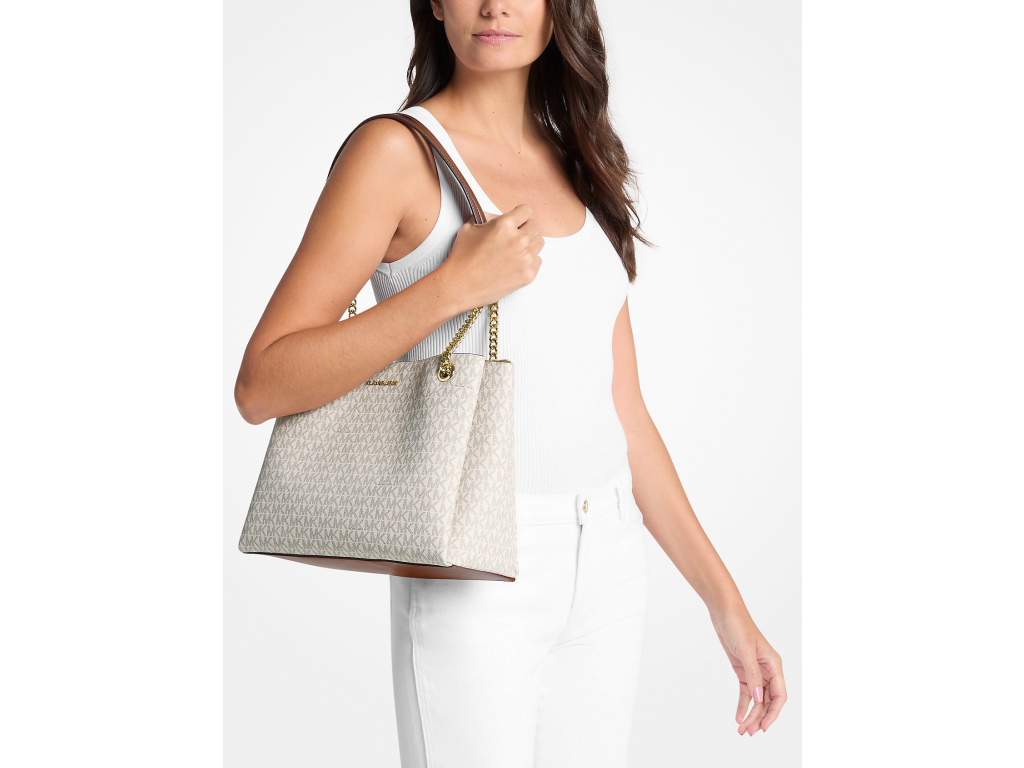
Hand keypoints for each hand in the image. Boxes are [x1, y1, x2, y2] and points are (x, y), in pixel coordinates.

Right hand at [440, 204, 543, 311]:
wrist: (459, 286)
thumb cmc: (462, 259)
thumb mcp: (469, 228)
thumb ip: (487, 218)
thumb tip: (497, 217)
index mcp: (504, 225)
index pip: (526, 211)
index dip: (520, 214)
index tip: (517, 219)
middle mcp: (518, 241)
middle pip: (535, 226)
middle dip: (525, 228)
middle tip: (514, 235)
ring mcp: (524, 259)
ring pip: (539, 243)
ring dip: (529, 243)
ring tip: (515, 249)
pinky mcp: (527, 275)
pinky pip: (538, 261)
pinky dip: (530, 260)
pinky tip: (515, 263)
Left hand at [711, 607, 786, 734]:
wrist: (724, 612)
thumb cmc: (738, 626)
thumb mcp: (746, 651)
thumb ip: (753, 675)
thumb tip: (759, 698)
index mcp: (774, 664)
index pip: (779, 695)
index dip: (774, 713)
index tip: (764, 727)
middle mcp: (767, 669)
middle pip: (768, 701)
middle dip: (760, 718)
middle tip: (749, 732)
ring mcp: (755, 671)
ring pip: (757, 699)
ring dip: (751, 714)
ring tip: (742, 730)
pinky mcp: (743, 670)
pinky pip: (746, 692)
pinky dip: (743, 705)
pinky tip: (738, 716)